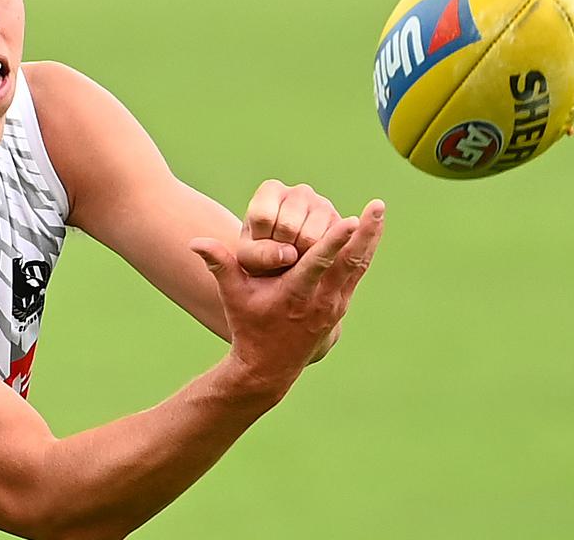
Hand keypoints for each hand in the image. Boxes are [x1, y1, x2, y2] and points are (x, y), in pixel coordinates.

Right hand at [191, 199, 384, 387]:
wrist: (268, 367)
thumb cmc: (248, 326)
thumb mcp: (232, 296)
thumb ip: (219, 265)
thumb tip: (194, 241)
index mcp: (294, 295)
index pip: (318, 264)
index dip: (334, 241)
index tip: (350, 219)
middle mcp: (320, 300)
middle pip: (349, 262)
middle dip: (365, 233)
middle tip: (377, 205)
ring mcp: (334, 305)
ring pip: (358, 266)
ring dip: (371, 238)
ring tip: (379, 210)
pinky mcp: (340, 306)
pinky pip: (357, 273)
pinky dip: (365, 251)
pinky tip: (371, 231)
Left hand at [236, 179, 342, 275]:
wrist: (283, 263)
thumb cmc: (260, 254)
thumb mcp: (249, 256)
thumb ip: (260, 254)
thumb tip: (289, 254)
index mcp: (271, 190)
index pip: (263, 217)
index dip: (261, 239)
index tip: (261, 245)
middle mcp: (300, 192)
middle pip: (289, 227)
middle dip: (281, 248)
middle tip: (279, 254)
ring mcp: (324, 205)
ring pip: (310, 239)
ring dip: (300, 256)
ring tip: (294, 256)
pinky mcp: (341, 225)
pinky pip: (329, 247)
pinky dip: (316, 259)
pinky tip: (309, 258)